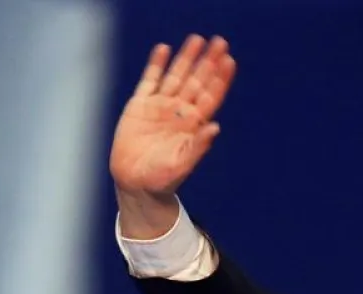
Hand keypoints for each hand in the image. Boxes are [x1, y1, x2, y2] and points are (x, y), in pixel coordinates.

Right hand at [110, 35, 235, 199]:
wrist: (134, 184)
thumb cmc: (161, 179)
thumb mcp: (181, 165)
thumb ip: (198, 146)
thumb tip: (215, 127)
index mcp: (193, 124)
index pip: (210, 96)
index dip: (220, 79)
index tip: (229, 61)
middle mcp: (179, 111)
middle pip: (197, 81)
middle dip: (208, 62)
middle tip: (220, 42)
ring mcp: (160, 106)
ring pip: (176, 76)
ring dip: (186, 58)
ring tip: (197, 40)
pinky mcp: (139, 106)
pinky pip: (149, 81)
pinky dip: (156, 65)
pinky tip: (164, 49)